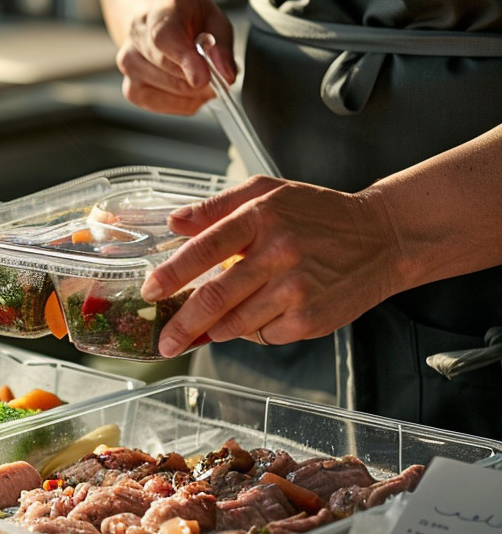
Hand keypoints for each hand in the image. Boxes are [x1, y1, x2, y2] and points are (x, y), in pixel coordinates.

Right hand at [116, 0, 236, 115]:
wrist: (161, 22)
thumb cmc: (189, 20)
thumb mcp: (216, 20)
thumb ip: (223, 46)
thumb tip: (225, 75)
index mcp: (161, 9)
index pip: (164, 38)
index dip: (184, 60)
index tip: (203, 78)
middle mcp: (137, 36)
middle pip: (168, 69)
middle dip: (200, 76)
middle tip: (214, 70)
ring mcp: (129, 65)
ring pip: (170, 90)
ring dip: (193, 90)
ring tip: (197, 73)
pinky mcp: (131, 90)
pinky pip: (164, 105)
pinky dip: (184, 102)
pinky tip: (187, 86)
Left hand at [139, 176, 401, 354]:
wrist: (383, 238)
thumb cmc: (319, 215)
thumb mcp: (268, 192)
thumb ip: (216, 207)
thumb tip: (175, 222)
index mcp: (260, 217)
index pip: (204, 249)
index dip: (172, 275)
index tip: (150, 292)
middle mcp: (278, 253)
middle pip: (214, 299)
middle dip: (181, 326)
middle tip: (164, 341)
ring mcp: (296, 290)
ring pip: (235, 324)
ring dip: (215, 330)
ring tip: (208, 327)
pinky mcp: (310, 319)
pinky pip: (263, 336)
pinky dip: (251, 332)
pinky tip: (259, 315)